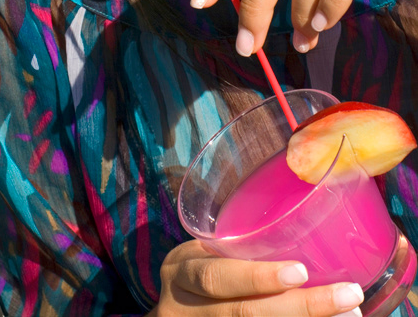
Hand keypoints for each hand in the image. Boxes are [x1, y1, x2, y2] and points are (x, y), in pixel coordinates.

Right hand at [148, 240, 363, 315]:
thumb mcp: (203, 253)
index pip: (214, 277)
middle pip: (242, 314)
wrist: (175, 316)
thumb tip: (311, 219)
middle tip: (347, 296)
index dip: (256, 278)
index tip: (300, 271)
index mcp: (180, 271)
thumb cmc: (200, 270)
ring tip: (350, 316)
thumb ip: (237, 245)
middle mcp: (182, 308)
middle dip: (300, 307)